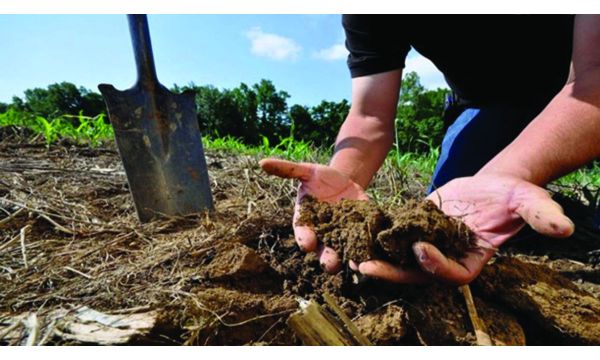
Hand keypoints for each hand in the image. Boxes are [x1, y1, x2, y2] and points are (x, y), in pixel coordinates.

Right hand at [259, 158, 367, 272]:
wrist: (344, 180)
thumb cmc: (320, 177)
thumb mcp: (306, 171)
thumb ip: (287, 170)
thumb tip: (262, 162)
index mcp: (307, 222)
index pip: (303, 234)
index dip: (304, 239)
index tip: (307, 243)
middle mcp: (323, 234)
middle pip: (323, 252)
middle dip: (326, 259)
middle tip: (329, 265)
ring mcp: (342, 236)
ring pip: (343, 253)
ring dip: (348, 260)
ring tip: (354, 265)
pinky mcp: (359, 233)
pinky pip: (362, 246)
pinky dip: (367, 251)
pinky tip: (372, 254)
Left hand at [358, 174, 574, 283]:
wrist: (492, 184)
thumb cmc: (511, 195)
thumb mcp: (528, 200)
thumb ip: (540, 214)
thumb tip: (562, 227)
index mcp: (472, 260)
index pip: (452, 274)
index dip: (436, 265)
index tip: (420, 250)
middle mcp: (447, 258)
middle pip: (417, 273)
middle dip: (393, 271)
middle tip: (367, 265)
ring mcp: (429, 245)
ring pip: (400, 259)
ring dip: (377, 258)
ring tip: (351, 254)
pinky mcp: (414, 229)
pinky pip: (393, 237)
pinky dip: (376, 236)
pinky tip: (355, 231)